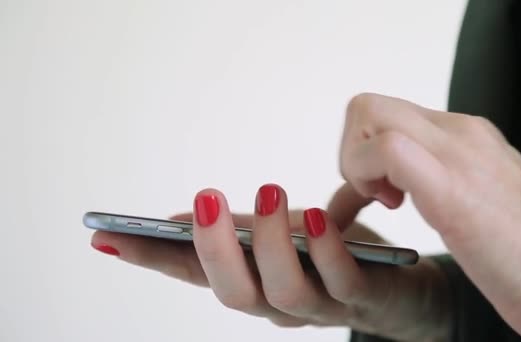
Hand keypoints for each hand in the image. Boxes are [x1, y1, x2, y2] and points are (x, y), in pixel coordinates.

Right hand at [91, 183, 451, 340]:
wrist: (402, 286)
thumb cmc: (332, 256)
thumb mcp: (279, 235)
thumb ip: (237, 231)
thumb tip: (184, 215)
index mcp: (253, 282)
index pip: (193, 275)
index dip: (149, 259)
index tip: (106, 236)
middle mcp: (278, 302)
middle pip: (231, 294)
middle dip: (211, 249)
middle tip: (202, 201)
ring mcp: (320, 304)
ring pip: (281, 292)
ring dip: (268, 243)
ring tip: (266, 192)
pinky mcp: (363, 296)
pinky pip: (341, 281)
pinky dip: (326, 250)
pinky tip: (318, 217)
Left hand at [339, 93, 520, 340]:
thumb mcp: (477, 196)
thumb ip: (440, 175)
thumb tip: (395, 180)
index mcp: (466, 135)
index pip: (388, 113)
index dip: (365, 149)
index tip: (380, 191)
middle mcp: (460, 132)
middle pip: (369, 106)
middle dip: (352, 152)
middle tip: (375, 193)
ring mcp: (458, 152)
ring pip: (369, 116)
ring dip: (357, 164)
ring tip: (387, 202)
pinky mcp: (452, 186)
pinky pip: (386, 151)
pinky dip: (367, 178)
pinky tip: (395, 208)